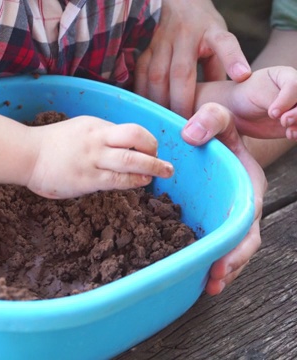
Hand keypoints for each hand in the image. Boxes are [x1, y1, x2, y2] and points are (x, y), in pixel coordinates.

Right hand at [26, 116, 173, 198]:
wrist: (27, 155)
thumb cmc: (51, 145)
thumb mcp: (79, 130)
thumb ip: (100, 136)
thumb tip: (123, 147)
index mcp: (95, 126)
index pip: (131, 130)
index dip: (147, 141)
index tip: (151, 151)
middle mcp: (96, 139)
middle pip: (135, 139)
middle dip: (155, 152)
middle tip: (167, 164)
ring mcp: (92, 159)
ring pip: (130, 161)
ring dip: (152, 168)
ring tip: (163, 174)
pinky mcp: (86, 178)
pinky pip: (116, 180)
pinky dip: (133, 181)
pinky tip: (141, 182)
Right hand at [134, 0, 250, 118]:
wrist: (178, 2)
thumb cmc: (204, 28)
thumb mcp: (220, 39)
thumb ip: (221, 67)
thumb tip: (222, 98)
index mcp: (210, 32)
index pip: (223, 44)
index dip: (232, 59)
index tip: (242, 76)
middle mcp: (184, 35)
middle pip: (180, 72)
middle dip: (181, 101)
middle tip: (184, 126)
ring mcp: (160, 42)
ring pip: (155, 75)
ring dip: (158, 101)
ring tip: (162, 122)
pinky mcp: (144, 49)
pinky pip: (139, 74)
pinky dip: (141, 93)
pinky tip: (144, 109)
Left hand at [182, 103, 265, 295]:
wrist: (210, 136)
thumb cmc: (217, 129)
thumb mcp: (219, 117)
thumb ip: (211, 119)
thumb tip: (190, 135)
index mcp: (249, 186)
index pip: (249, 219)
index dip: (240, 243)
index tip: (224, 260)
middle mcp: (242, 205)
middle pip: (244, 242)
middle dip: (232, 264)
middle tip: (214, 281)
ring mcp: (227, 214)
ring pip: (231, 247)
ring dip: (221, 268)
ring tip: (207, 287)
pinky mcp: (210, 218)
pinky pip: (212, 241)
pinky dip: (206, 258)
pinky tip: (193, 273)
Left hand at [228, 66, 296, 139]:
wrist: (238, 112)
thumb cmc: (245, 96)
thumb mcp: (256, 93)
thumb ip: (273, 99)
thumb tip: (286, 115)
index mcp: (288, 76)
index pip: (296, 85)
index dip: (287, 100)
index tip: (272, 113)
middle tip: (284, 121)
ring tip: (289, 132)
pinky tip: (290, 134)